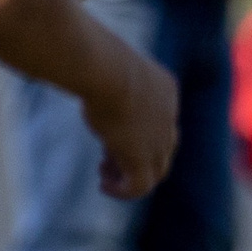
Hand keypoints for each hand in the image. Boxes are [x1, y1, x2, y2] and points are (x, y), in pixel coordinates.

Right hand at [86, 50, 178, 198]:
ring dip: (130, 176)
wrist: (105, 68)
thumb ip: (105, 76)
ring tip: (106, 176)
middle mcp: (169, 116)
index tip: (112, 133)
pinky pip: (141, 186)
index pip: (160, 119)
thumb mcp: (107, 66)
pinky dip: (124, 191)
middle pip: (161, 147)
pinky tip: (105, 187)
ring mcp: (159, 139)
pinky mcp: (143, 158)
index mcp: (165, 90)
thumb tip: (82, 71)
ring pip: (155, 169)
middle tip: (108, 160)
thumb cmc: (96, 58)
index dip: (138, 132)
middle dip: (136, 156)